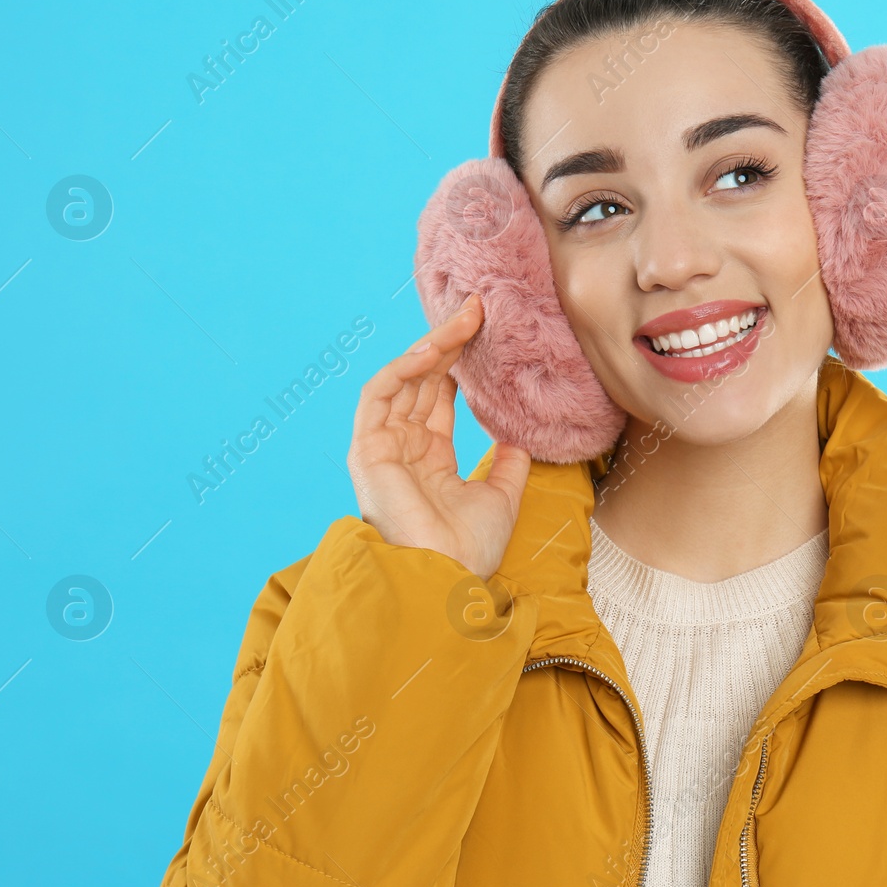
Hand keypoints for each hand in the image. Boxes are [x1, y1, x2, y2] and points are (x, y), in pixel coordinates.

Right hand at [346, 292, 532, 580]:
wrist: (446, 578)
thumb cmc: (469, 550)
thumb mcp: (500, 498)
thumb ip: (507, 466)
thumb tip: (519, 441)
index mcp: (430, 458)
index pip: (440, 396)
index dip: (461, 363)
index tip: (486, 332)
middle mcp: (403, 448)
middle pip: (423, 380)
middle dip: (449, 342)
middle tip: (477, 309)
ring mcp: (383, 446)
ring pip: (403, 379)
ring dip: (431, 345)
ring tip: (463, 318)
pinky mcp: (367, 449)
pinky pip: (380, 394)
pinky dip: (403, 367)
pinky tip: (433, 348)